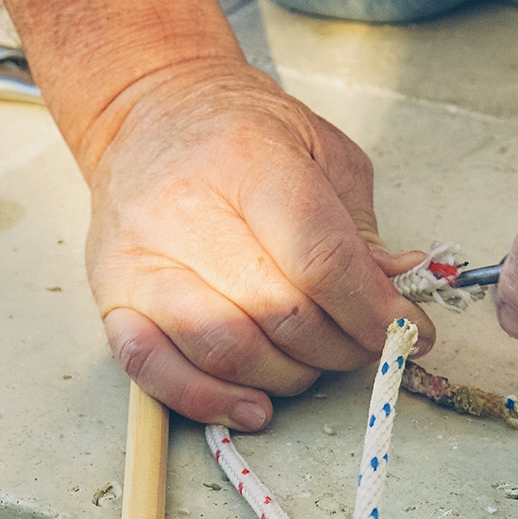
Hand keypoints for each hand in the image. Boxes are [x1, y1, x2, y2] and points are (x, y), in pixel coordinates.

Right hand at [82, 58, 434, 428]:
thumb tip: (397, 289)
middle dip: (341, 347)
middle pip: (280, 313)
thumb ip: (360, 227)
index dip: (373, 311)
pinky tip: (251, 405)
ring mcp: (140, 257)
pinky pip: (153, 369)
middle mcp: (183, 209)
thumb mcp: (321, 152)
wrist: (149, 112)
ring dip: (288, 376)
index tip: (406, 329)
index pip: (320, 260)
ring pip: (226, 350)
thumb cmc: (241, 135)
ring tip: (312, 363)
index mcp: (246, 161)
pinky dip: (208, 400)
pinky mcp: (111, 294)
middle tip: (362, 345)